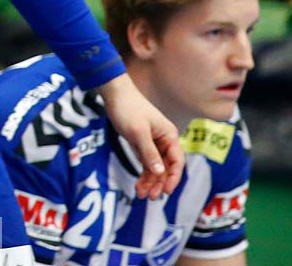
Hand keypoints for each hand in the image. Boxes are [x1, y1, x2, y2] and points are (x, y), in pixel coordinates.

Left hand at [95, 74, 183, 198]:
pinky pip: (146, 163)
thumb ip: (149, 152)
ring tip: (141, 195)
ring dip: (150, 181)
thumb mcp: (138, 132)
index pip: (177, 162)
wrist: (114, 94)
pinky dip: (143, 174)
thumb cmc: (128, 109)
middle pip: (166, 167)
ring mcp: (154, 144)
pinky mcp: (142, 145)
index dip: (173, 178)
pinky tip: (139, 186)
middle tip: (150, 197)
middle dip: (159, 183)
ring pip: (156, 168)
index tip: (166, 191)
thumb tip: (160, 173)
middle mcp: (165, 141)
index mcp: (170, 136)